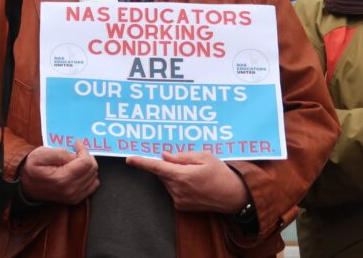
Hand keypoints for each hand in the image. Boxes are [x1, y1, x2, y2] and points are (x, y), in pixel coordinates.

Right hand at [19, 142, 99, 204]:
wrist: (26, 185)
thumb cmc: (33, 167)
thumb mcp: (41, 154)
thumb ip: (60, 153)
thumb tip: (76, 155)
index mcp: (63, 179)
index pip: (86, 163)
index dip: (83, 150)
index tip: (77, 143)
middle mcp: (71, 190)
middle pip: (92, 169)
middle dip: (87, 157)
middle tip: (76, 151)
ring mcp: (74, 196)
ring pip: (94, 177)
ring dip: (88, 166)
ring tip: (76, 160)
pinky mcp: (75, 199)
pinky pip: (93, 186)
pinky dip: (89, 176)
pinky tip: (80, 170)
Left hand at [126, 151, 247, 212]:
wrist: (233, 196)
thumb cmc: (220, 173)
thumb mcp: (204, 156)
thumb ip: (181, 156)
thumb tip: (164, 155)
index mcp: (182, 175)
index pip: (156, 167)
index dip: (141, 162)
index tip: (129, 159)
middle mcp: (178, 190)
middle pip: (163, 173)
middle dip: (170, 165)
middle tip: (188, 163)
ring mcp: (179, 200)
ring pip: (168, 182)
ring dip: (175, 175)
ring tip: (195, 174)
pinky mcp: (182, 207)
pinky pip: (173, 190)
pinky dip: (179, 184)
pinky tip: (194, 184)